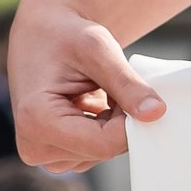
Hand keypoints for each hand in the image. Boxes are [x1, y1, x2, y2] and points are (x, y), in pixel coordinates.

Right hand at [9, 0, 167, 170]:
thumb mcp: (99, 50)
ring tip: (100, 92)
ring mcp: (41, 154)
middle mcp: (34, 145)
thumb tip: (156, 113)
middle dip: (120, 121)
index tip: (137, 94)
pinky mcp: (52, 155)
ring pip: (101, 153)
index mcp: (36, 120)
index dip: (131, 123)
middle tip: (114, 87)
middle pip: (103, 151)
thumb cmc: (65, 36)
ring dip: (112, 124)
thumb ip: (128, 84)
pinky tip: (94, 103)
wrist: (42, 35)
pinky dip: (104, 129)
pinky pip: (94, 152)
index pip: (104, 144)